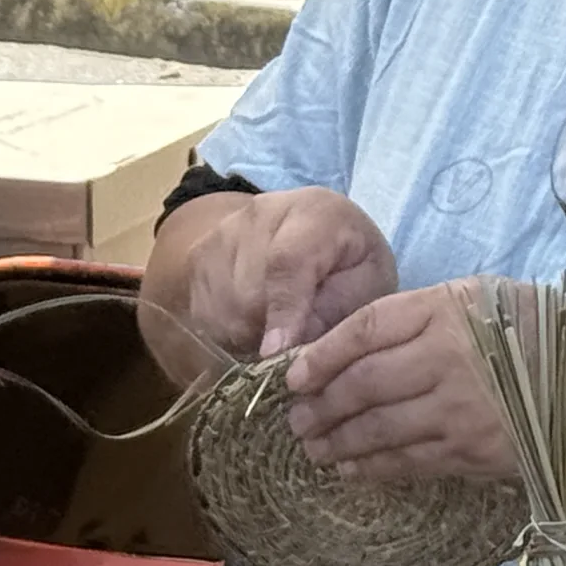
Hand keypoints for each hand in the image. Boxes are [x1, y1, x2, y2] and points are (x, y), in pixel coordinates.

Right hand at [172, 187, 397, 364]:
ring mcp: (223, 232)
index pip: (287, 262)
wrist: (318, 232)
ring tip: (280, 329)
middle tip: (297, 343)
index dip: (282, 311)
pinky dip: (227, 332)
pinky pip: (203, 314)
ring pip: (220, 309)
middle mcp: (260, 213)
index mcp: (315, 212)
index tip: (278, 353)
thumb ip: (336, 310)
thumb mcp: (367, 284)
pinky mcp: (198, 255)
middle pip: (247, 293)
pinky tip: (256, 324)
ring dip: (247, 335)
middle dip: (269, 332)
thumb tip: (289, 347)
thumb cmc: (351, 264)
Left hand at [283, 281, 515, 482]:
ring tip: (313, 446)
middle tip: (296, 418)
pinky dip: (372, 467)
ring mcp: (458, 411)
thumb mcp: (473, 296)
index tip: (291, 375)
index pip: (366, 330)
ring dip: (337, 441)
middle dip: (320, 405)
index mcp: (445, 311)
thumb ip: (416, 315)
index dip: (321, 354)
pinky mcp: (470, 452)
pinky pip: (408, 462)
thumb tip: (349, 345)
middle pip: (364, 385)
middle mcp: (447, 360)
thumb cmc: (525, 327)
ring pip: (379, 430)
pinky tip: (350, 468)